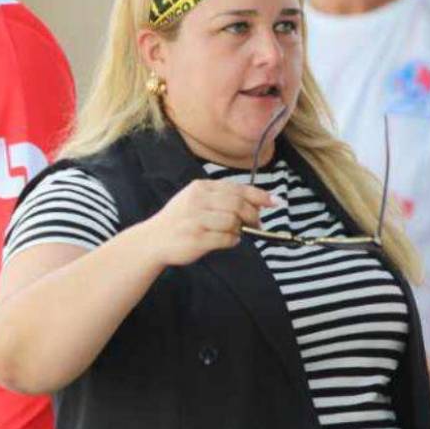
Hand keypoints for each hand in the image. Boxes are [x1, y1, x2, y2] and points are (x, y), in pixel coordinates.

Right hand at [141, 179, 277, 266]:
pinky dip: (231, 241)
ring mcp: (196, 219)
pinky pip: (226, 239)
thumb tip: (257, 205)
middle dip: (252, 215)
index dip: (260, 195)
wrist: (153, 240)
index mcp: (200, 188)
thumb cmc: (180, 221)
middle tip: (257, 224)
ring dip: (239, 230)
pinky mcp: (196, 238)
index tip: (276, 201)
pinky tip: (225, 241)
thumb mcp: (197, 201)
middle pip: (238, 204)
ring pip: (233, 222)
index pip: (237, 188)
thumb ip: (223, 200)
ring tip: (234, 234)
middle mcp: (198, 200)